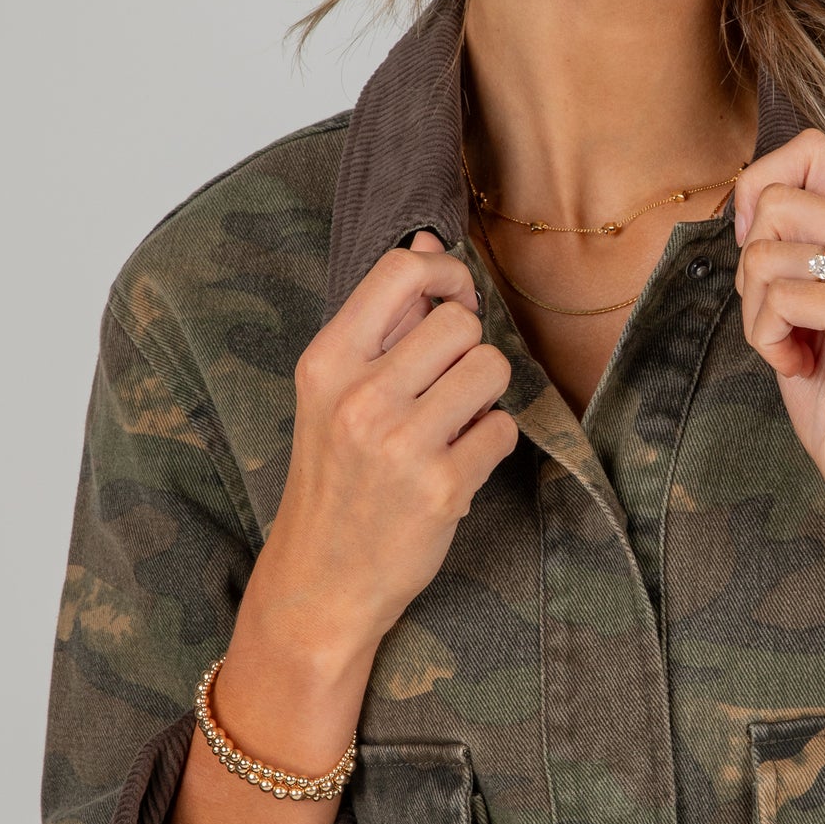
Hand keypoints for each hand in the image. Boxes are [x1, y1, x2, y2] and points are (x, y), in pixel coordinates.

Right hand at [252, 230, 518, 656]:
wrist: (320, 581)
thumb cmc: (334, 479)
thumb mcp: (332, 394)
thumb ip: (382, 322)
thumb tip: (426, 242)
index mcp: (327, 363)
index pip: (401, 271)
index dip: (447, 274)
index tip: (455, 299)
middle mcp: (360, 398)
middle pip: (461, 321)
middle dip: (468, 349)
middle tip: (447, 386)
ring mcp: (401, 444)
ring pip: (491, 368)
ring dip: (485, 395)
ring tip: (453, 425)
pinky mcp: (442, 487)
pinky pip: (503, 428)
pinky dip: (491, 443)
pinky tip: (458, 464)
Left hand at [733, 129, 824, 546]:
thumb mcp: (809, 307)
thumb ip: (790, 248)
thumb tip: (745, 198)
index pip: (810, 150)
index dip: (759, 190)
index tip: (761, 252)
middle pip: (775, 199)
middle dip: (749, 268)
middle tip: (779, 319)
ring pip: (767, 252)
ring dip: (757, 313)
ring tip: (796, 349)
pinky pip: (780, 299)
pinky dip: (769, 341)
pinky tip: (802, 367)